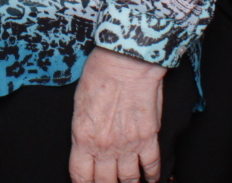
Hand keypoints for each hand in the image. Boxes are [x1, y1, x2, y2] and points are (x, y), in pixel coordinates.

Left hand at [69, 47, 166, 182]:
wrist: (126, 62)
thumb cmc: (100, 73)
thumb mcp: (79, 103)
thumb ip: (83, 128)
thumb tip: (86, 140)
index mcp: (83, 137)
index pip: (80, 175)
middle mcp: (104, 147)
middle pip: (104, 181)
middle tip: (107, 182)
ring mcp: (128, 145)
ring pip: (128, 178)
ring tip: (128, 182)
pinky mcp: (148, 138)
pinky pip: (151, 165)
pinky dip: (152, 175)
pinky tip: (151, 178)